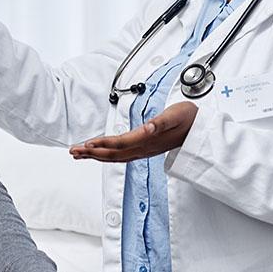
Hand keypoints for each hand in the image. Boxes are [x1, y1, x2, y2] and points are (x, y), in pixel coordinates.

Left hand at [69, 101, 198, 161]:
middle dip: (92, 153)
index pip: (121, 143)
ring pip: (115, 157)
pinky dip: (106, 155)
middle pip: (113, 154)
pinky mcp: (144, 150)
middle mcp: (144, 148)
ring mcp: (143, 151)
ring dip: (96, 156)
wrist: (199, 129)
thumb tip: (150, 127)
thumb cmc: (188, 118)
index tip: (88, 144)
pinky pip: (121, 155)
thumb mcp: (176, 115)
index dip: (104, 144)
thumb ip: (162, 122)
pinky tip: (99, 153)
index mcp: (148, 139)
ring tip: (79, 153)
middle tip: (73, 151)